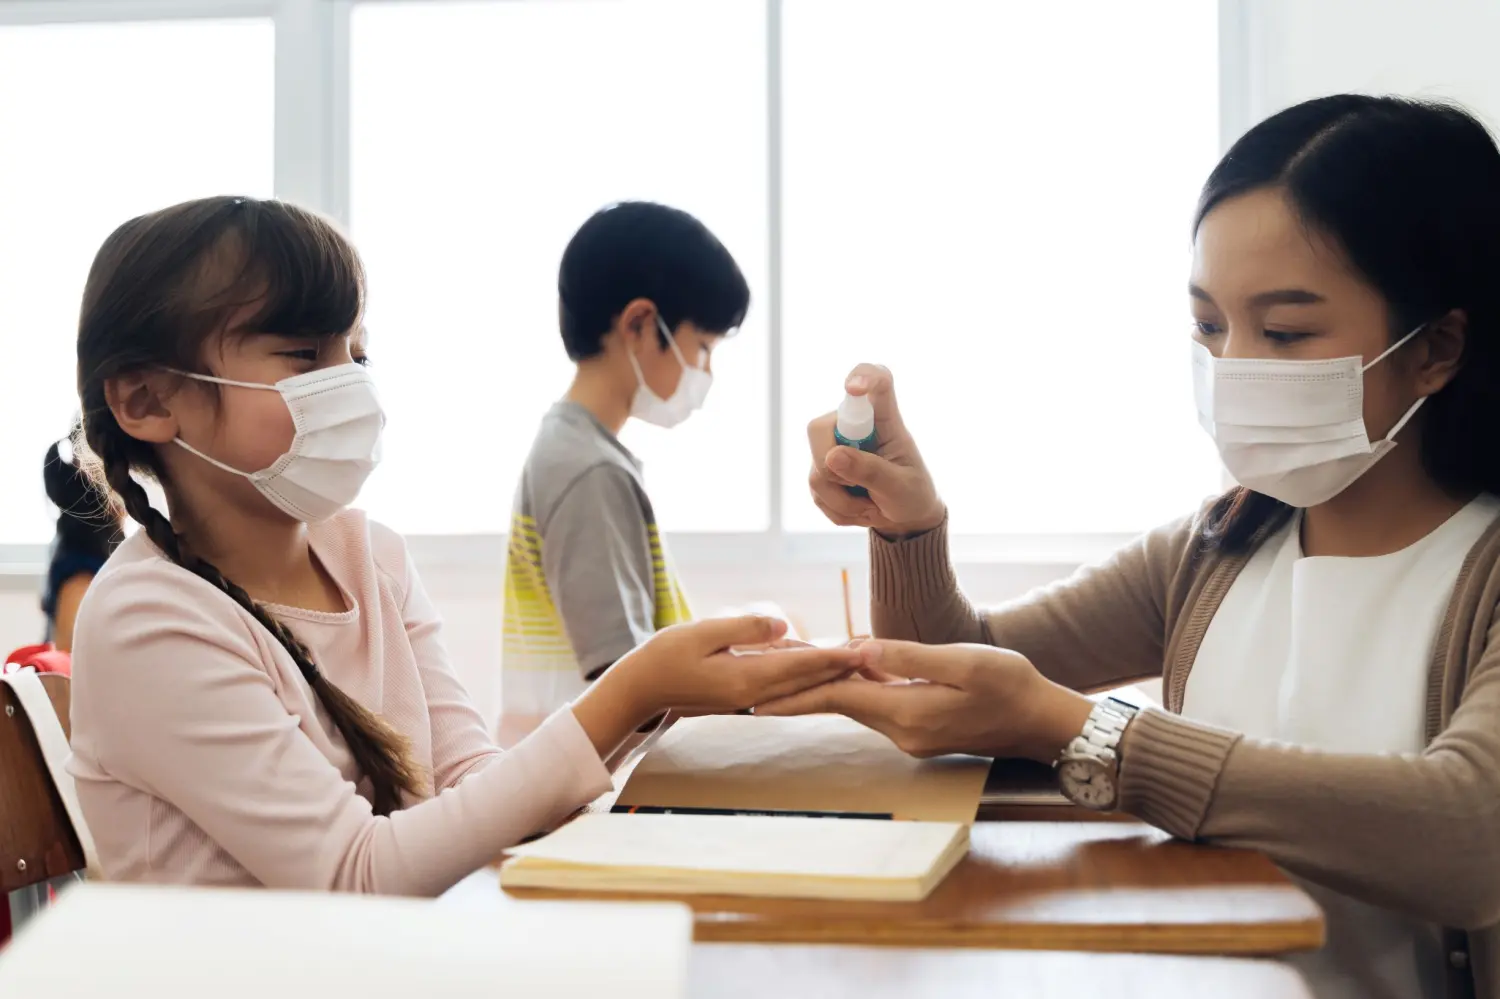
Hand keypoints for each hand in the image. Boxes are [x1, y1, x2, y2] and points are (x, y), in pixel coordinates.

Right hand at [575, 617, 860, 756]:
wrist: (639, 692)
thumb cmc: (663, 658)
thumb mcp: (701, 633)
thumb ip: (744, 629)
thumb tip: (782, 626)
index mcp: (746, 679)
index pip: (803, 666)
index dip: (837, 657)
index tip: (868, 652)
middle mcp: (754, 694)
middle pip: (809, 679)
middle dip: (844, 668)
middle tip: (879, 661)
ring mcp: (749, 698)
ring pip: (798, 684)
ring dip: (828, 672)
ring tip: (860, 662)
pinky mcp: (743, 695)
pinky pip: (782, 684)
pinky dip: (804, 673)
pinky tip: (819, 663)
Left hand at [756, 640, 1093, 762]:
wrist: (1043, 722)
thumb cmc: (1011, 685)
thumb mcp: (963, 662)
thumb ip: (909, 657)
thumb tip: (859, 651)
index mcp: (907, 713)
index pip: (836, 698)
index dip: (796, 687)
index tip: (756, 690)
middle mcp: (902, 732)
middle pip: (838, 706)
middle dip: (797, 690)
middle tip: (754, 680)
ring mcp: (912, 736)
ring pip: (855, 707)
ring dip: (823, 689)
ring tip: (786, 670)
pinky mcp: (922, 731)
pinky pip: (875, 708)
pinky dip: (852, 692)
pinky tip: (840, 674)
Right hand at [806, 364, 945, 536]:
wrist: (903, 519)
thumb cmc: (912, 494)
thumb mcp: (901, 488)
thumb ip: (871, 472)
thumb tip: (833, 457)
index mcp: (886, 420)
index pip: (877, 382)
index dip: (862, 376)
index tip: (852, 387)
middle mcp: (854, 427)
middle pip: (819, 428)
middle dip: (830, 466)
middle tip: (858, 486)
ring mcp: (834, 447)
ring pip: (816, 469)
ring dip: (842, 499)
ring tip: (870, 504)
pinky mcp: (821, 469)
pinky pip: (815, 490)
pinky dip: (837, 508)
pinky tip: (859, 507)